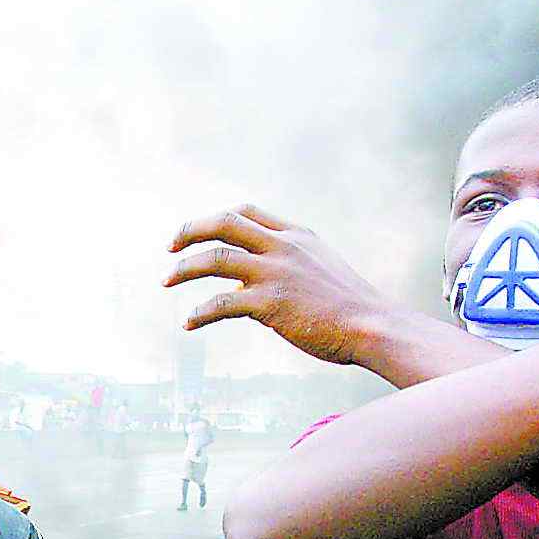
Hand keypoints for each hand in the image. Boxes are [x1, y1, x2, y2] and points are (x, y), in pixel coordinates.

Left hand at [165, 204, 393, 365]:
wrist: (372, 326)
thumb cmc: (350, 306)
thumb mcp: (321, 269)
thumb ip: (288, 264)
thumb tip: (247, 281)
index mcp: (296, 235)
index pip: (245, 212)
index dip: (215, 219)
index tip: (196, 232)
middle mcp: (282, 247)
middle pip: (223, 223)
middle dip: (190, 230)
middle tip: (170, 245)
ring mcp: (275, 273)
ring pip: (214, 259)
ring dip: (183, 269)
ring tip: (166, 280)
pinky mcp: (269, 303)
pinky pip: (220, 304)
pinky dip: (199, 313)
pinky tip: (189, 323)